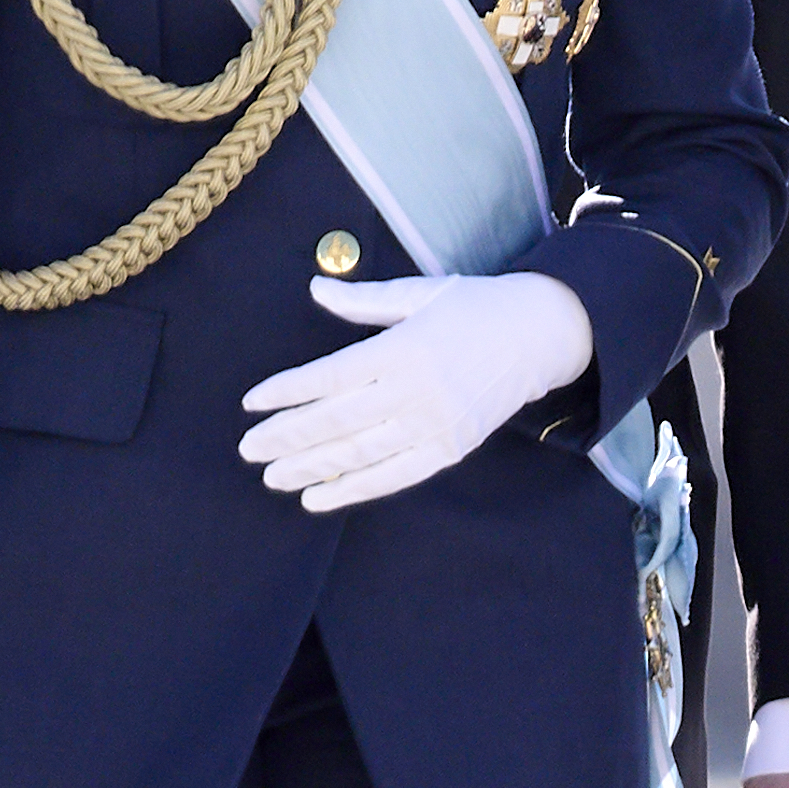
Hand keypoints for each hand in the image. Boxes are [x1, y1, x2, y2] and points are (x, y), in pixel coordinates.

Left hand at [241, 271, 592, 507]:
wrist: (540, 335)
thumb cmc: (475, 307)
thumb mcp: (419, 294)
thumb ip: (363, 300)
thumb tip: (315, 289)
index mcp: (403, 348)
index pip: (330, 376)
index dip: (287, 392)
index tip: (252, 403)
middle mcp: (416, 390)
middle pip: (336, 421)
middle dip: (287, 437)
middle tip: (248, 450)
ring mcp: (434, 424)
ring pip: (359, 454)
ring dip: (310, 468)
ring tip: (273, 477)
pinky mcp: (449, 449)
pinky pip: (393, 476)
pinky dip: (353, 490)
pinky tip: (317, 498)